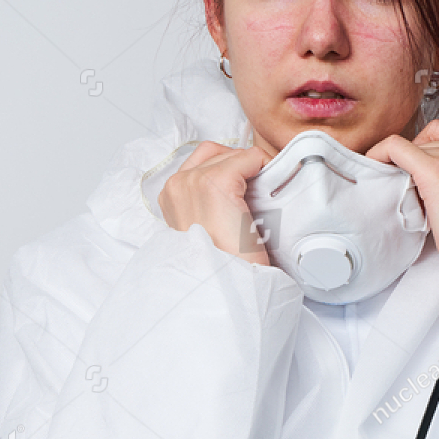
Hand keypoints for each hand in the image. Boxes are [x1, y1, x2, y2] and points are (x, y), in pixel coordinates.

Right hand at [158, 142, 270, 264]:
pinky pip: (251, 157)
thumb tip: (235, 189)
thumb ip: (207, 205)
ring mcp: (194, 180)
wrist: (223, 285)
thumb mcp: (204, 230)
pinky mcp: (217, 181)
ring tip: (260, 197)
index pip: (201, 162)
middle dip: (238, 168)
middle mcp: (177, 184)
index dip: (227, 173)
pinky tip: (268, 194)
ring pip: (233, 154)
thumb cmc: (220, 264)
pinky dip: (265, 170)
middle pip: (215, 153)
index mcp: (170, 196)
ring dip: (251, 170)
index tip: (240, 195)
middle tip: (254, 195)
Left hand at [367, 119, 438, 274]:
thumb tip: (420, 166)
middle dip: (414, 162)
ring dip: (402, 169)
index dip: (423, 149)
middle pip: (426, 139)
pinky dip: (378, 154)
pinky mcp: (436, 171)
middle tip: (410, 191)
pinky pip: (394, 148)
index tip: (412, 169)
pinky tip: (373, 169)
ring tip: (408, 199)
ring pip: (410, 147)